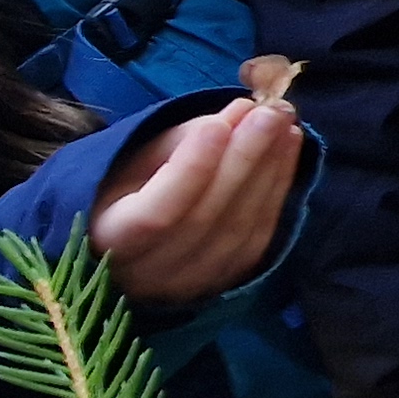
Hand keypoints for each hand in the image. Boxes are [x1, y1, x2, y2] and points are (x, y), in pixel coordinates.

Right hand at [93, 98, 302, 305]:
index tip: (218, 124)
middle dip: (243, 159)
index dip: (191, 169)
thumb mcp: (135, 157)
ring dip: (269, 172)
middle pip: (205, 219)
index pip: (155, 213)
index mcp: (111, 240)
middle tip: (271, 112)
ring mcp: (190, 285)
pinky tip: (288, 150)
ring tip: (284, 124)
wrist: (133, 241)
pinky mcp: (225, 281)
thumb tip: (240, 115)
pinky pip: (258, 238)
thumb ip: (183, 138)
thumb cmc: (128, 188)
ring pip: (238, 230)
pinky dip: (277, 191)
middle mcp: (148, 274)